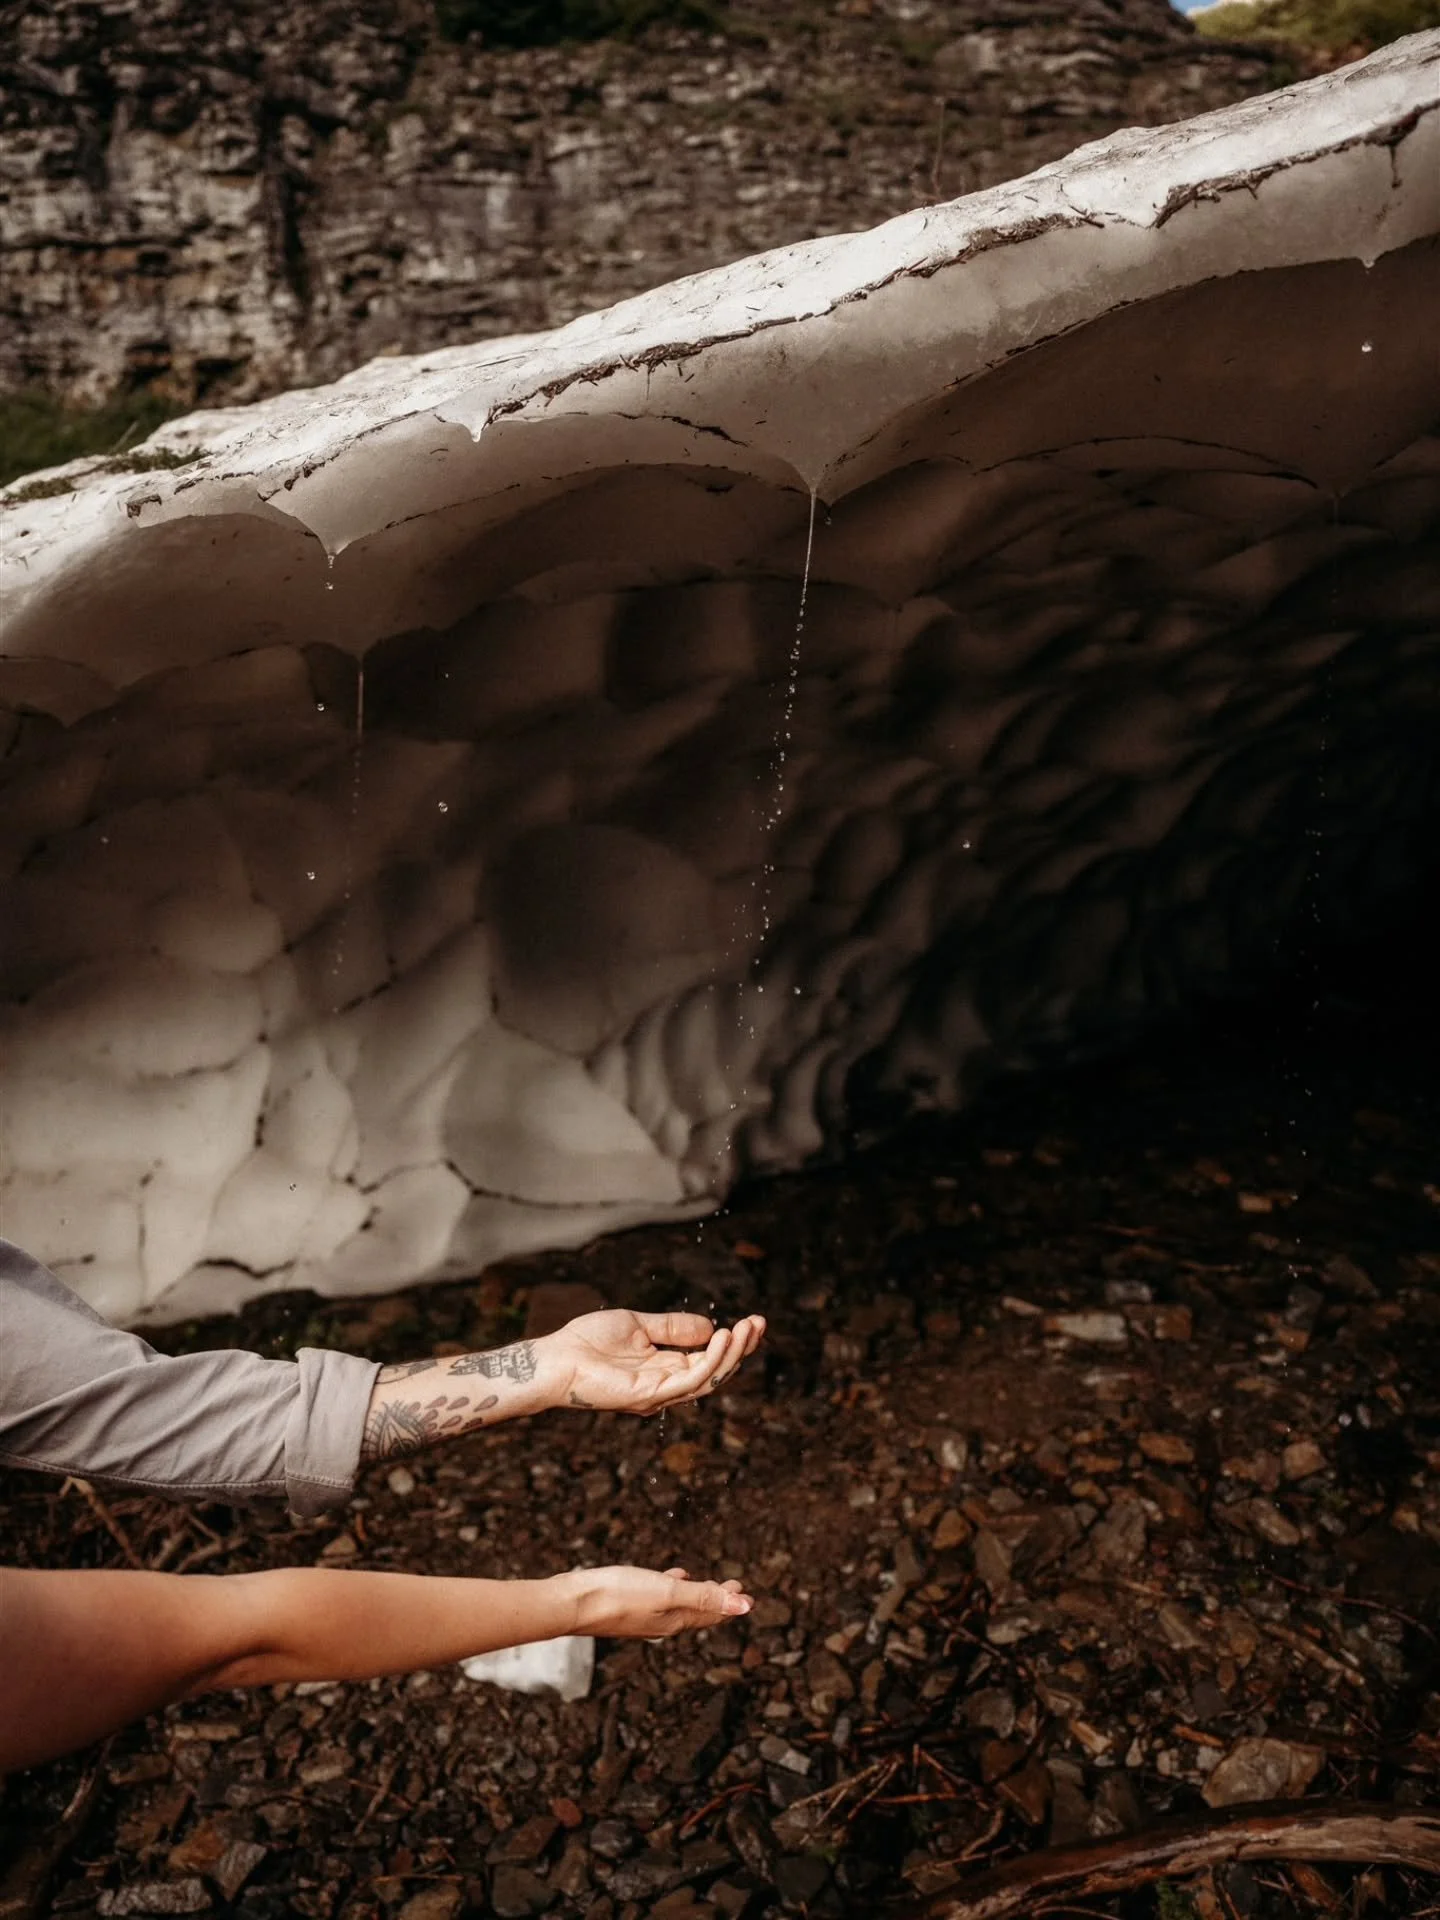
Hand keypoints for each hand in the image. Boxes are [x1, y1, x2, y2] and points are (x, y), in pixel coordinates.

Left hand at [540, 1309, 764, 1414]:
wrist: (555, 1359)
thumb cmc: (588, 1343)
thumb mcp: (638, 1325)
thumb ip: (672, 1327)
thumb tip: (709, 1327)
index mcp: (664, 1370)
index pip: (708, 1360)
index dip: (733, 1343)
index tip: (754, 1321)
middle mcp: (666, 1386)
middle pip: (715, 1372)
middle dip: (741, 1349)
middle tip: (760, 1324)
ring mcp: (658, 1394)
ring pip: (707, 1379)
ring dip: (731, 1355)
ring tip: (746, 1329)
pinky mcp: (648, 1396)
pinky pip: (688, 1381)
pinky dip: (710, 1362)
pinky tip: (722, 1339)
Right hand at [564, 1566, 752, 1637]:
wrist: (572, 1604)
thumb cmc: (618, 1597)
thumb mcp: (668, 1592)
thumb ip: (705, 1597)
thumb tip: (745, 1607)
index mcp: (674, 1621)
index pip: (710, 1614)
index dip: (729, 1604)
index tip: (746, 1593)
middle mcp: (660, 1622)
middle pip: (696, 1611)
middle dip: (716, 1599)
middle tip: (734, 1587)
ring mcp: (642, 1614)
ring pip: (677, 1604)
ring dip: (695, 1594)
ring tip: (704, 1582)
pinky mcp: (625, 1604)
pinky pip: (657, 1596)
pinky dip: (670, 1586)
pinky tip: (667, 1576)